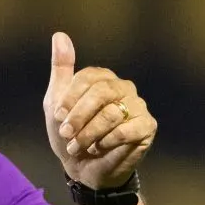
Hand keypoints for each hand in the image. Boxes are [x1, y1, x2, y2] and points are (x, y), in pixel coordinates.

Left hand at [43, 32, 156, 189]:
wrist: (84, 169)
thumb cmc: (71, 134)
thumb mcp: (56, 102)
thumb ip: (61, 69)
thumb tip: (59, 35)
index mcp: (102, 78)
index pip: (87, 77)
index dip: (70, 97)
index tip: (58, 116)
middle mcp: (123, 88)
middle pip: (101, 92)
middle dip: (79, 116)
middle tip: (66, 133)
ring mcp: (138, 106)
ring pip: (111, 114)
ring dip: (89, 134)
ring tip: (77, 146)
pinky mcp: (147, 126)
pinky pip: (127, 130)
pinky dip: (107, 142)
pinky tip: (98, 149)